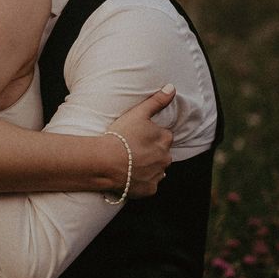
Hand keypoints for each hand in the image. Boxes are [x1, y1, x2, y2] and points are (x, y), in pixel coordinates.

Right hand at [109, 84, 174, 198]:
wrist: (106, 162)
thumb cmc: (120, 135)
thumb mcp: (138, 113)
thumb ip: (157, 101)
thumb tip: (172, 88)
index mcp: (165, 139)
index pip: (164, 136)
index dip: (150, 137)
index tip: (136, 138)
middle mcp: (166, 158)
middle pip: (161, 154)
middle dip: (151, 153)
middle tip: (131, 150)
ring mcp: (158, 175)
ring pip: (156, 170)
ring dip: (147, 167)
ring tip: (129, 164)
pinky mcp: (150, 189)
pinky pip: (149, 185)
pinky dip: (142, 182)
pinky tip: (129, 176)